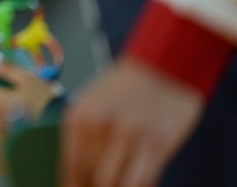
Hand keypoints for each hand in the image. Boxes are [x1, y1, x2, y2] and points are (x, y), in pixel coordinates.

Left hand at [62, 57, 203, 186]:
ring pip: (114, 185)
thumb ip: (85, 138)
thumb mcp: (94, 105)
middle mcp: (99, 127)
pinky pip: (141, 181)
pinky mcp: (157, 144)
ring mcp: (128, 136)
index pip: (70, 170)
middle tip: (102, 184)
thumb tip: (80, 175)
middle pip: (91, 181)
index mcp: (78, 118)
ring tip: (120, 180)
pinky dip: (138, 186)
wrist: (165, 62)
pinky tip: (140, 181)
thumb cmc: (128, 86)